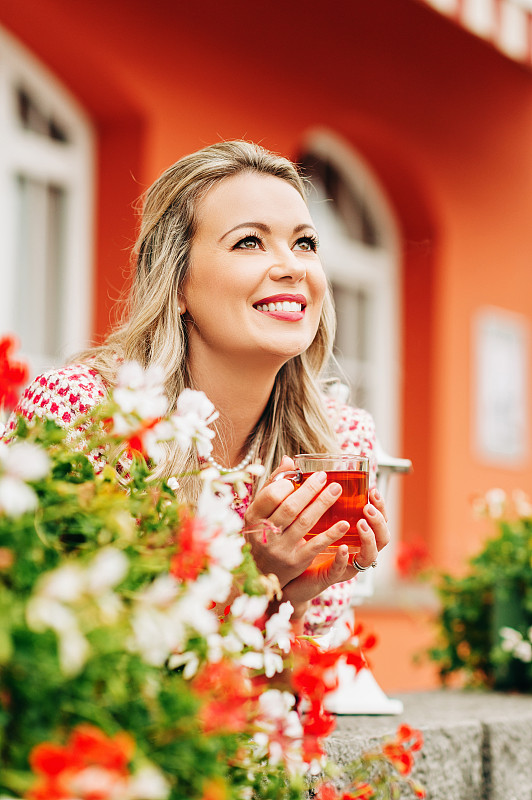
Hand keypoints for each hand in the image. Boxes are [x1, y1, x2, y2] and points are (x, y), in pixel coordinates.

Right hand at [244, 456, 353, 586]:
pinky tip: (345, 522)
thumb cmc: (262, 535)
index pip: (270, 496)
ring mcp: (280, 549)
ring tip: (336, 489)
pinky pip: (316, 545)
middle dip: (310, 489)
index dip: (287, 484)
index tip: (300, 478)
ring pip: (305, 522)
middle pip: (290, 507)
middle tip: (325, 477)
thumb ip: (273, 485)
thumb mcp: (259, 511)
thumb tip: (289, 460)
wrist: (259, 573)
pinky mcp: (296, 562)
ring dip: (323, 504)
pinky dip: (331, 533)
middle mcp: (265, 534)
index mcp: (253, 517)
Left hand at [274, 486, 389, 606]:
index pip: (380, 520)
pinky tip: (341, 548)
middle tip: (368, 507)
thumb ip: (308, 492)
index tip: (373, 490)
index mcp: (357, 534)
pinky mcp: (331, 575)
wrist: (292, 574)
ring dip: (369, 539)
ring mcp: (347, 564)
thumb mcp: (312, 516)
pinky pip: (341, 570)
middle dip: (379, 520)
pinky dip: (343, 559)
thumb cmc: (304, 542)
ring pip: (370, 556)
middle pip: (383, 538)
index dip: (381, 506)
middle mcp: (357, 550)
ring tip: (361, 524)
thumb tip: (291, 461)